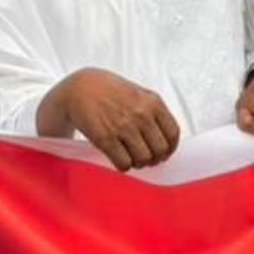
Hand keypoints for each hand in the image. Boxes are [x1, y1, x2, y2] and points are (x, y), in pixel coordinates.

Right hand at [43, 68, 179, 171]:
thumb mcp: (139, 94)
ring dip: (138, 163)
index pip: (173, 133)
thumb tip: (165, 139)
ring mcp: (124, 126)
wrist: (80, 87)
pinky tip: (118, 157)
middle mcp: (141, 114)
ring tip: (130, 156)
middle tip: (144, 157)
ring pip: (143, 159)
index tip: (163, 153)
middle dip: (153, 158)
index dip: (169, 148)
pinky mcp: (106, 138)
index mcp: (153, 102)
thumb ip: (153, 112)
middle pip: (160, 150)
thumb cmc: (109, 91)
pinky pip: (124, 163)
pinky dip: (123, 165)